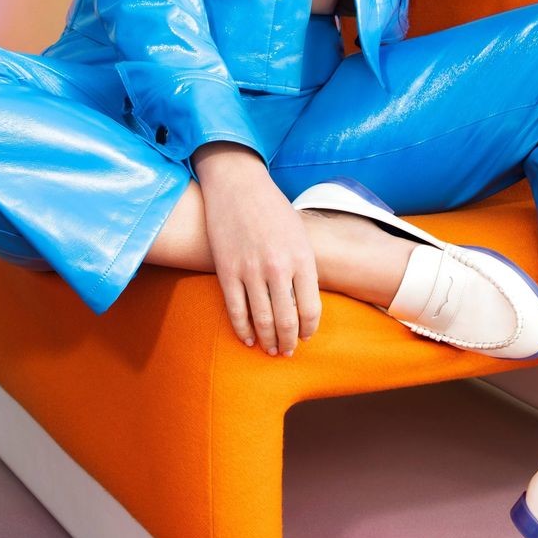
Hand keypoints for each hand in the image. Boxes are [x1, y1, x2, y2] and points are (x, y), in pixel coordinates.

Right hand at [191, 146, 322, 354]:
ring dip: (267, 340)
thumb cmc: (272, 209)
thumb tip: (304, 303)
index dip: (309, 329)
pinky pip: (236, 310)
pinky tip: (248, 338)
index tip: (306, 336)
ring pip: (261, 320)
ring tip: (271, 349)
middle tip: (288, 351)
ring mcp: (250, 271)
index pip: (310, 309)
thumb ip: (303, 267)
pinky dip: (243, 330)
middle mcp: (277, 268)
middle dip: (289, 342)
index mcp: (301, 258)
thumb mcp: (299, 235)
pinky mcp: (227, 271)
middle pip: (287, 320)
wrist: (238, 185)